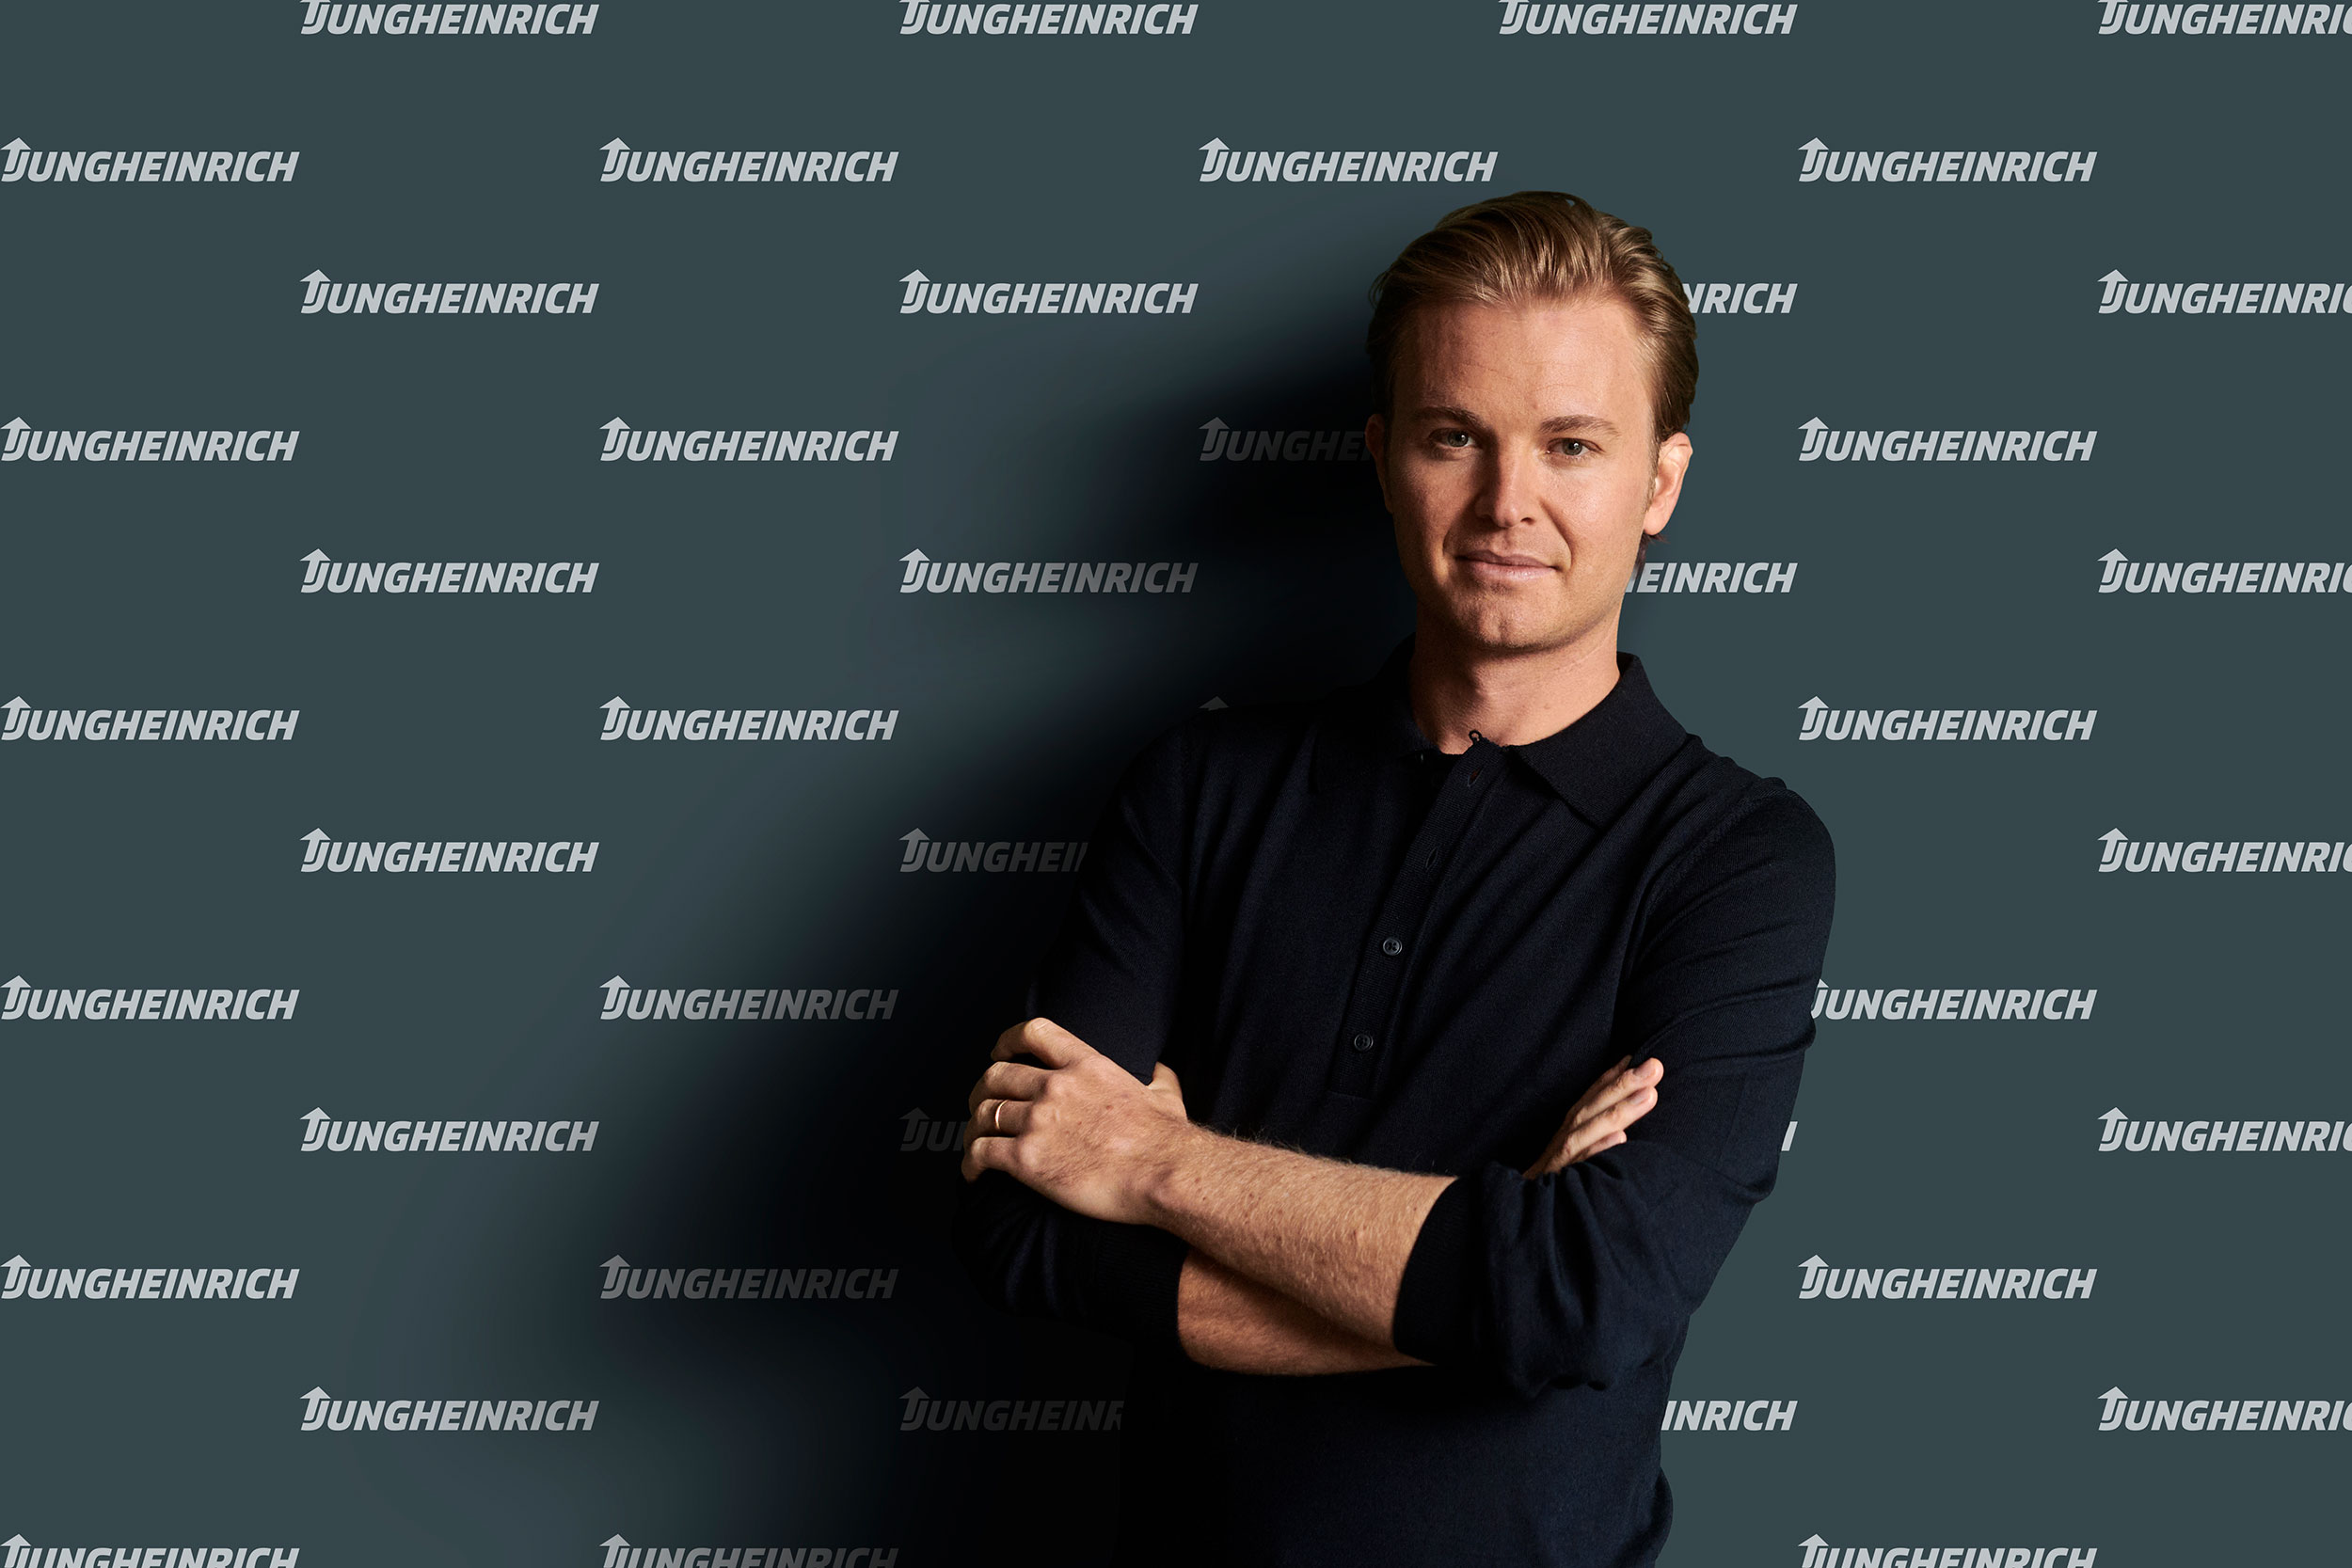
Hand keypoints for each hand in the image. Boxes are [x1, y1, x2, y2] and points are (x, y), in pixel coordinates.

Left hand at [960, 1017, 1194, 1224]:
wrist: (1164, 1174)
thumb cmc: (1168, 1141)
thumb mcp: (1165, 1094)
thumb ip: (1156, 1076)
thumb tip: (1160, 1071)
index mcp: (1086, 1065)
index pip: (1033, 1033)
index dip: (1007, 1041)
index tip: (998, 1054)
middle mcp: (1056, 1086)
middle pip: (996, 1076)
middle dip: (982, 1091)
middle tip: (981, 1106)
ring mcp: (1038, 1121)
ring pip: (984, 1114)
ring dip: (974, 1128)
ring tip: (975, 1143)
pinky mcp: (1027, 1159)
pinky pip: (981, 1153)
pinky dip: (970, 1164)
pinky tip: (972, 1175)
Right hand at [1521, 1055, 1661, 1177]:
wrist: (1520, 1214)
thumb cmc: (1554, 1181)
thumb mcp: (1573, 1155)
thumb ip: (1594, 1135)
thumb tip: (1626, 1124)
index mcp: (1570, 1130)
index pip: (1592, 1097)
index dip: (1613, 1075)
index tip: (1636, 1056)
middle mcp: (1565, 1138)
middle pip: (1594, 1106)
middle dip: (1624, 1084)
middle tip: (1654, 1065)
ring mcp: (1561, 1158)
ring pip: (1589, 1130)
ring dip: (1619, 1111)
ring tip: (1649, 1095)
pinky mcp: (1558, 1180)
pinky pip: (1580, 1164)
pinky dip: (1598, 1150)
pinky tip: (1620, 1139)